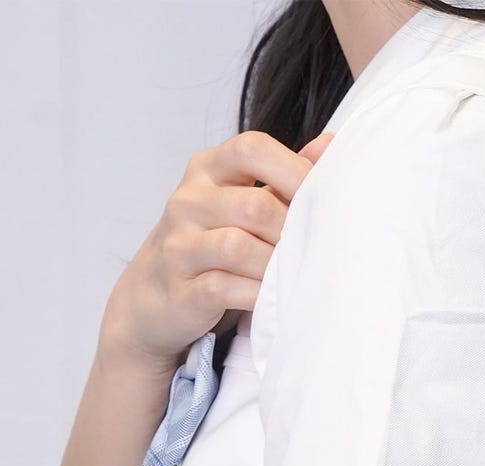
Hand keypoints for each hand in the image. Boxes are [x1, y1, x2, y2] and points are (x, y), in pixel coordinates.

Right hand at [99, 128, 333, 372]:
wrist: (153, 296)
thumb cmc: (210, 244)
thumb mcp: (240, 199)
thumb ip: (282, 175)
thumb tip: (330, 146)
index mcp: (207, 169)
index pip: (252, 149)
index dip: (293, 169)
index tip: (323, 196)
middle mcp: (188, 201)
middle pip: (255, 206)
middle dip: (290, 232)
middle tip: (314, 251)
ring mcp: (180, 245)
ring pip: (239, 247)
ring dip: (275, 267)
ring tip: (293, 277)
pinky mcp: (181, 289)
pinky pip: (225, 288)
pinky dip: (256, 296)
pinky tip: (271, 301)